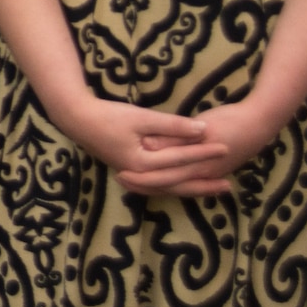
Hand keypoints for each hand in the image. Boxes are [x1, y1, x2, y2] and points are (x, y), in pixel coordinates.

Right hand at [52, 95, 233, 195]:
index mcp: (143, 163)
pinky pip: (161, 185)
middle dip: (204, 181)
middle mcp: (141, 176)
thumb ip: (172, 125)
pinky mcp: (133, 173)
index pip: (181, 160)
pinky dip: (177, 186)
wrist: (77, 121)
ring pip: (171, 188)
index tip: (226, 146)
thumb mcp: (142, 117)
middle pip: (179, 183)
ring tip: (215, 189)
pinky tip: (188, 185)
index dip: (204, 152)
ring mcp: (136, 177)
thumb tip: (202, 129)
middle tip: (229, 182)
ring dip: (194, 189)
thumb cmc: (108, 116)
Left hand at [119, 100, 286, 196]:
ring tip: (134, 181)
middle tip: (120, 179)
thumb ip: (175, 138)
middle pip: (167, 185)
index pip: (163, 178)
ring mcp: (208, 174)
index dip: (141, 178)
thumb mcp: (201, 129)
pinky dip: (171, 179)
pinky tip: (161, 176)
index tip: (120, 173)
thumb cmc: (230, 122)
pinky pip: (187, 180)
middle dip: (144, 184)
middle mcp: (201, 176)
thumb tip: (147, 145)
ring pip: (176, 184)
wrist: (260, 123)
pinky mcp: (212, 169)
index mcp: (197, 167)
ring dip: (156, 184)